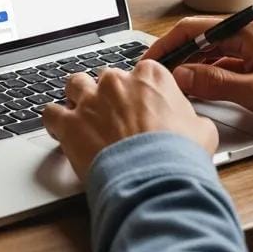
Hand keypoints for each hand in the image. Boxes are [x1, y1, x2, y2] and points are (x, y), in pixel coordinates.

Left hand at [41, 61, 217, 178]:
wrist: (154, 179)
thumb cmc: (179, 155)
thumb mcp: (202, 131)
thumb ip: (191, 118)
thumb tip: (193, 125)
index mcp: (150, 77)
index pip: (141, 72)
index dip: (140, 90)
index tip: (140, 103)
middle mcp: (117, 82)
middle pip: (107, 77)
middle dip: (110, 94)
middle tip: (115, 117)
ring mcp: (91, 100)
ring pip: (75, 84)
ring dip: (78, 97)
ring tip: (83, 115)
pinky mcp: (70, 124)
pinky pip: (51, 112)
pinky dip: (54, 120)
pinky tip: (59, 129)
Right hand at [142, 15, 252, 124]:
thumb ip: (216, 83)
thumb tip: (182, 76)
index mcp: (244, 28)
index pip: (192, 29)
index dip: (166, 45)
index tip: (150, 61)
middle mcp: (248, 29)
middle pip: (199, 39)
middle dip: (176, 57)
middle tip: (157, 77)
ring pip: (212, 51)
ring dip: (193, 66)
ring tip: (175, 84)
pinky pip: (227, 60)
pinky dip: (211, 72)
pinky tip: (203, 87)